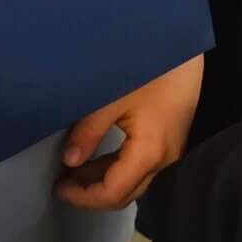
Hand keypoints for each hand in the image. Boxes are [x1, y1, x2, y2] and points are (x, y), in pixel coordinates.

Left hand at [56, 54, 201, 208]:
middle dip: (91, 194)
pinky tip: (96, 159)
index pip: (113, 192)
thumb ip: (88, 132)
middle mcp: (164, 160)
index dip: (83, 197)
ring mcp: (170, 151)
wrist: (184, 44)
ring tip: (72, 173)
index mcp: (149, 153)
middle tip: (62, 184)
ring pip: (134, 181)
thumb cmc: (149, 68)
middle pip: (125, 194)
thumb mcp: (111, 98)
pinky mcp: (171, 140)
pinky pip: (141, 166)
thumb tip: (69, 161)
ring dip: (103, 182)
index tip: (57, 188)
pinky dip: (116, 169)